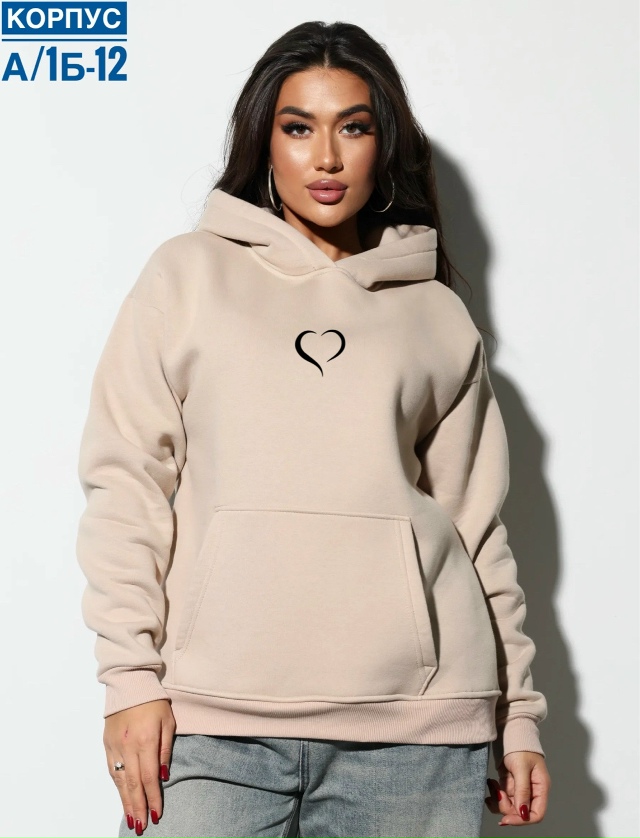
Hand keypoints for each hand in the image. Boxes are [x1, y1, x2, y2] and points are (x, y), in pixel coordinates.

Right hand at [104, 698, 175, 834]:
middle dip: (138, 807)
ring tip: (132, 819)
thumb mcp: (168, 722)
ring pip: (120, 781)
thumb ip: (165, 750)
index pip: (149, 777)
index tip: (156, 815)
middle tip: (141, 826)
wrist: (129, 683)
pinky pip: (112, 770)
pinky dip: (117, 787)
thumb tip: (163, 776)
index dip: (153, 798)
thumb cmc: (153, 701)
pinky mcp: (107, 744)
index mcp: (145, 740)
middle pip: (132, 784)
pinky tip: (122, 797)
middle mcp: (128, 746)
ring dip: (126, 802)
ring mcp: (115, 746)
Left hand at [484, 751, 550, 825]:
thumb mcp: (521, 767)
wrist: (510, 731)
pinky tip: (491, 783)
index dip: (522, 820)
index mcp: (541, 788)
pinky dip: (494, 794)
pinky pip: (502, 797)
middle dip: (506, 807)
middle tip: (497, 793)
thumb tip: (523, 813)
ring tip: (492, 785)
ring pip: (509, 806)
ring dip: (498, 800)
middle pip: (520, 812)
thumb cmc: (521, 746)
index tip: (506, 819)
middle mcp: (532, 791)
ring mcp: (520, 788)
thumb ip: (522, 790)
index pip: (536, 814)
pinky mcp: (510, 784)